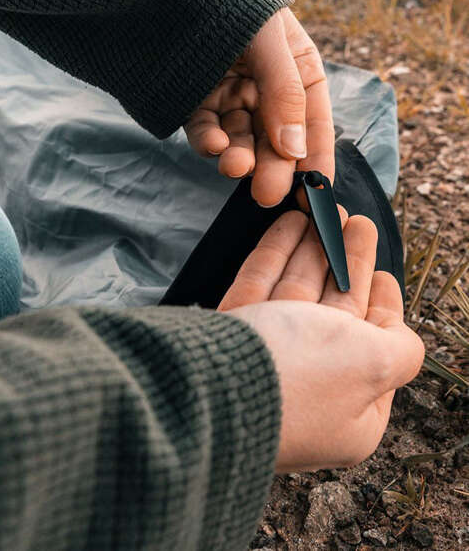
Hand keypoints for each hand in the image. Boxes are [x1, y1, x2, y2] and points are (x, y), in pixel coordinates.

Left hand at [184, 8, 333, 207]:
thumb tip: (296, 149)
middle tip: (268, 193)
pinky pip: (207, 130)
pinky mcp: (199, 104)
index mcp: (299, 72)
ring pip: (241, 140)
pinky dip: (209, 141)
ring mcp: (233, 99)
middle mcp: (268, 91)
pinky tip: (214, 145)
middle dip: (273, 167)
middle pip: (276, 140)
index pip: (314, 122)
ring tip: (234, 167)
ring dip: (240, 157)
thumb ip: (285, 91)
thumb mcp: (269, 38)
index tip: (316, 191)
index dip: (317, 157)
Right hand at [219, 210, 424, 472]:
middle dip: (348, 263)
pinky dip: (277, 252)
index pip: (373, 347)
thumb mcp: (376, 364)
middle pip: (335, 310)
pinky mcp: (235, 332)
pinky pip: (261, 284)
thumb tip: (399, 336)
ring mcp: (268, 357)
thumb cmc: (303, 376)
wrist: (214, 384)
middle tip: (356, 223)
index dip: (382, 305)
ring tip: (328, 210)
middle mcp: (309, 382)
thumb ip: (401, 348)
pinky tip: (292, 223)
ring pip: (297, 291)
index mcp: (349, 404)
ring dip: (314, 249)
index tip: (384, 275)